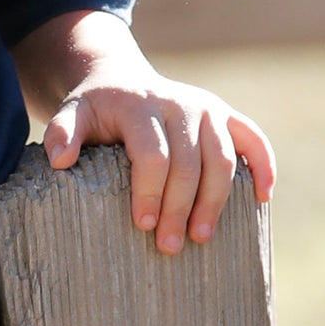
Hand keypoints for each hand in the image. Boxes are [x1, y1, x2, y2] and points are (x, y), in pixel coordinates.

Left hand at [42, 69, 276, 255]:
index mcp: (141, 105)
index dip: (150, 191)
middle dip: (181, 208)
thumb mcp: (71, 114)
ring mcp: (207, 108)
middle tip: (170, 246)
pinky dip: (265, 166)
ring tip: (201, 237)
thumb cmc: (95, 108)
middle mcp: (179, 103)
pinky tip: (263, 199)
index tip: (143, 225)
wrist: (120, 80)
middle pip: (189, 163)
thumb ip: (61, 133)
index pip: (153, 154)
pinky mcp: (226, 115)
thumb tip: (60, 161)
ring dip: (216, 201)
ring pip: (223, 159)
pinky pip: (254, 139)